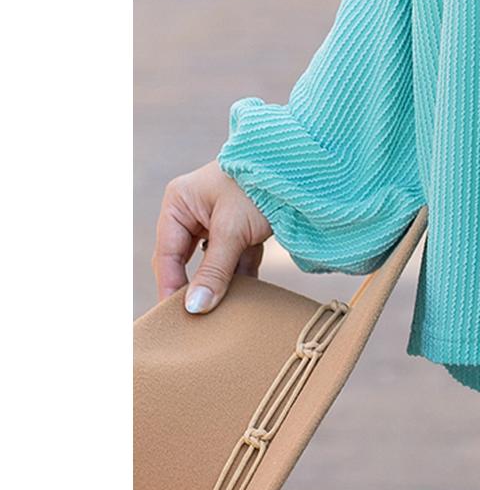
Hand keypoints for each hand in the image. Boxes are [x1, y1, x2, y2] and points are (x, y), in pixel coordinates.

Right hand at [153, 159, 274, 312]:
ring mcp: (219, 219)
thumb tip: (194, 308)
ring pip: (213, 262)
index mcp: (179, 203)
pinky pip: (236, 259)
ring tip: (220, 317)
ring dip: (220, 285)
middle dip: (194, 288)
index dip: (171, 287)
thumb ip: (214, 270)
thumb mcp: (232, 229)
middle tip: (195, 323)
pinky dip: (242, 277)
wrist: (303, 165)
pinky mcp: (244, 227)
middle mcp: (194, 211)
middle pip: (187, 260)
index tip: (175, 319)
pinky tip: (245, 302)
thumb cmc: (259, 185)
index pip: (167, 255)